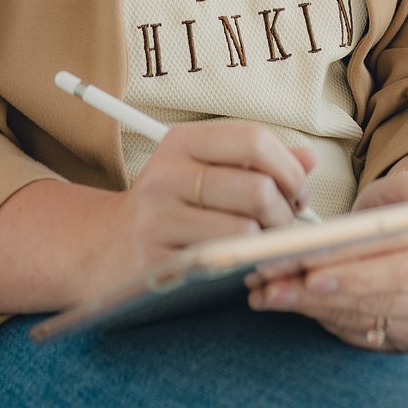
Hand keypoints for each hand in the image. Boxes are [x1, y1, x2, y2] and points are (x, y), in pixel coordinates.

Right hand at [0, 120, 314, 313]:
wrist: (98, 250)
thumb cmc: (165, 208)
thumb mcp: (202, 172)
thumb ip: (256, 163)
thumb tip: (308, 158)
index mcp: (182, 143)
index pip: (253, 140)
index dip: (288, 168)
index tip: (297, 190)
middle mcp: (166, 174)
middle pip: (256, 188)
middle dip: (285, 214)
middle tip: (283, 226)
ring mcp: (158, 218)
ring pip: (245, 231)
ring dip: (266, 246)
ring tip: (261, 248)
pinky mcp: (156, 261)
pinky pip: (221, 264)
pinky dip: (243, 267)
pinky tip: (240, 266)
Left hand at [244, 153, 407, 352]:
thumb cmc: (402, 205)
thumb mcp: (396, 189)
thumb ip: (374, 207)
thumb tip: (325, 237)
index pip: (400, 262)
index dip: (353, 269)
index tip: (306, 269)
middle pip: (383, 296)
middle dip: (321, 291)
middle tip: (272, 284)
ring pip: (367, 317)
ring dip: (311, 306)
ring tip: (267, 291)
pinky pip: (363, 333)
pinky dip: (322, 317)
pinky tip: (289, 303)